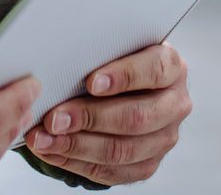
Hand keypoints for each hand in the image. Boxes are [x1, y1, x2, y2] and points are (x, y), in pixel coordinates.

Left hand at [23, 44, 191, 185]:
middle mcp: (174, 104)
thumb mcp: (116, 47)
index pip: (153, 71)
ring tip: (45, 139)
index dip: (123, 77)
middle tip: (55, 119)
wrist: (128, 86)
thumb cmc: (116, 62)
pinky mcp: (148, 163)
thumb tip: (62, 64)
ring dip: (78, 146)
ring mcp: (165, 138)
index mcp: (172, 67)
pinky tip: (55, 152)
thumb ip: (101, 52)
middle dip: (90, 118)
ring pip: (123, 150)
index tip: (91, 82)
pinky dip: (79, 163)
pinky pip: (114, 172)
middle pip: (136, 117)